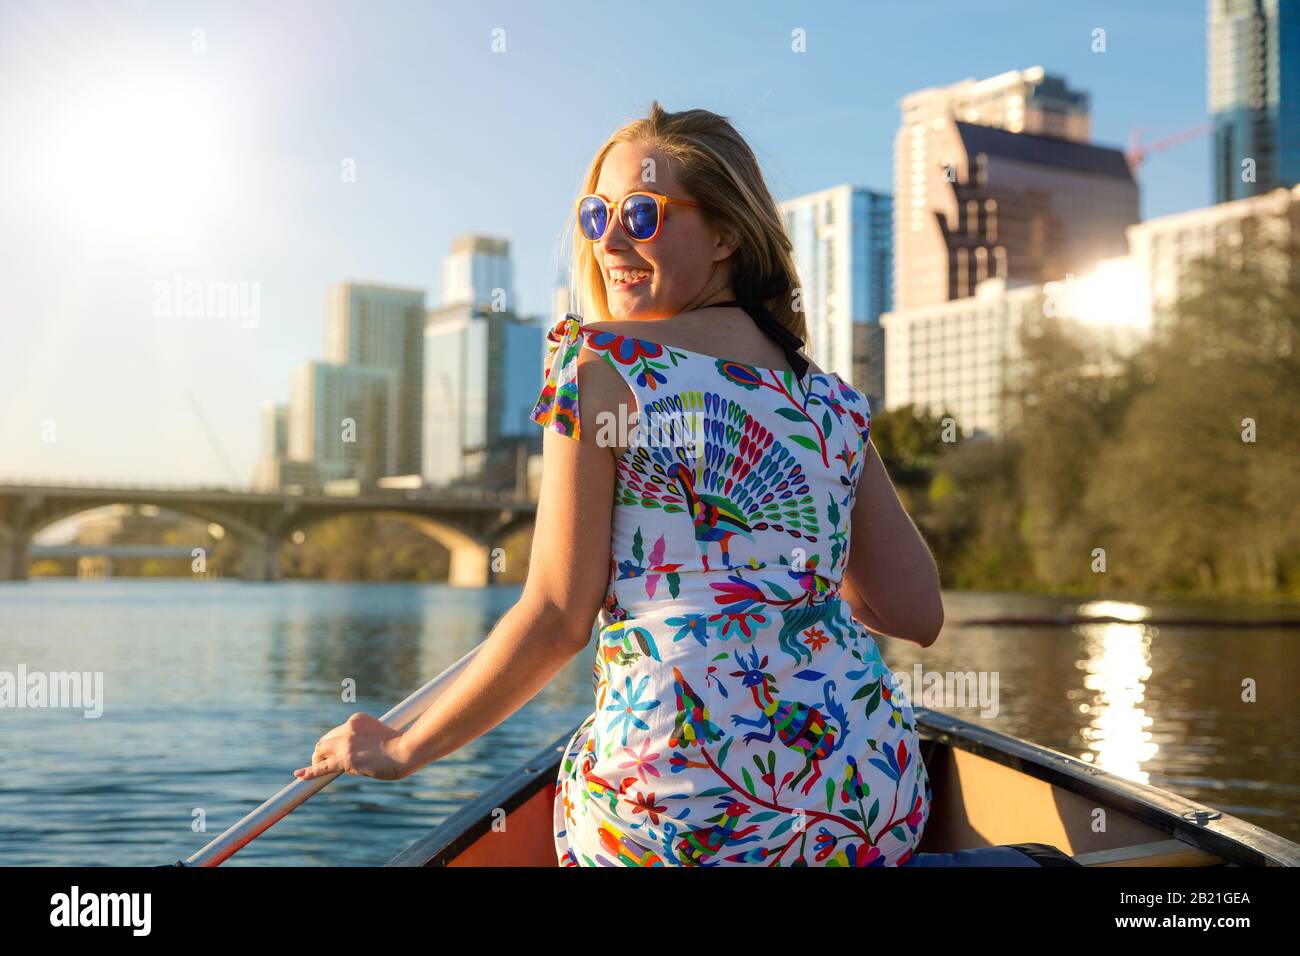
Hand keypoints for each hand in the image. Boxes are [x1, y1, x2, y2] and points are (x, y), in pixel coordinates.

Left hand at [294, 713, 409, 781]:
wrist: (407, 750)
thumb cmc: (403, 746)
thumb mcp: (383, 737)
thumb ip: (369, 743)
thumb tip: (365, 759)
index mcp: (358, 719)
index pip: (338, 732)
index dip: (335, 744)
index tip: (335, 751)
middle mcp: (348, 728)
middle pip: (325, 740)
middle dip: (322, 751)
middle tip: (323, 762)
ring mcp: (345, 743)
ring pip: (320, 751)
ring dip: (317, 761)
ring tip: (317, 769)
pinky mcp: (345, 759)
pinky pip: (322, 767)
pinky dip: (310, 771)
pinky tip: (300, 776)